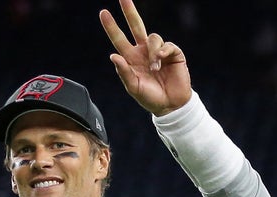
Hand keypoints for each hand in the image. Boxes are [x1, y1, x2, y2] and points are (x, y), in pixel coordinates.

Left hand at [100, 0, 191, 115]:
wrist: (170, 105)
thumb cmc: (150, 98)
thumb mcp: (133, 87)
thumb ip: (123, 72)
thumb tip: (113, 55)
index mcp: (131, 58)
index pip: (119, 39)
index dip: (112, 26)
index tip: (103, 12)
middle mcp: (144, 51)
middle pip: (136, 25)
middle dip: (130, 11)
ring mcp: (158, 51)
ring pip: (153, 37)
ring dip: (153, 52)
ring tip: (155, 69)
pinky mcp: (173, 53)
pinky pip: (167, 45)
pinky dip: (163, 52)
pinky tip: (161, 62)